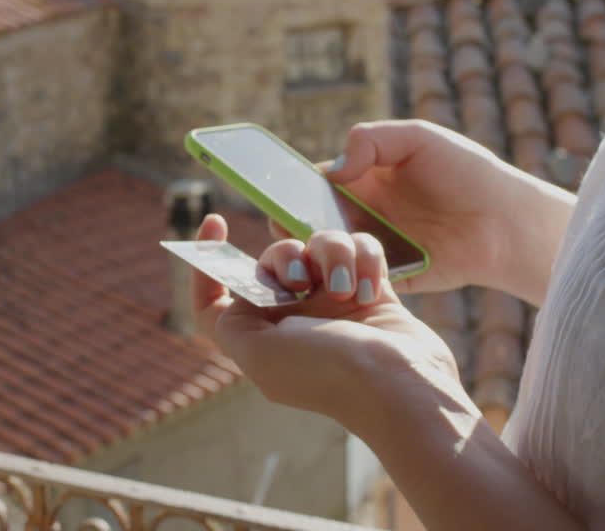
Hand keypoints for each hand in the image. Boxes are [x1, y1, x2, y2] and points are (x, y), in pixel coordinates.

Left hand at [189, 216, 584, 530]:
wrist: (398, 385)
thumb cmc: (324, 372)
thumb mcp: (257, 354)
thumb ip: (229, 321)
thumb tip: (232, 295)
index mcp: (260, 337)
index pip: (217, 297)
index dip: (207, 262)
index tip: (215, 220)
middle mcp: (294, 319)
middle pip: (274, 259)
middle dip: (285, 255)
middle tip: (303, 279)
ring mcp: (334, 303)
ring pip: (319, 246)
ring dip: (331, 254)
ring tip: (344, 288)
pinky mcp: (371, 290)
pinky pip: (360, 248)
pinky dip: (364, 257)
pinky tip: (370, 285)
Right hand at [295, 120, 574, 303]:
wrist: (507, 225)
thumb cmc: (468, 173)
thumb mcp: (420, 138)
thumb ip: (373, 140)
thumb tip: (334, 168)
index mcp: (361, 178)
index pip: (312, 183)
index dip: (290, 188)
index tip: (276, 196)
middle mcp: (359, 213)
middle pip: (308, 220)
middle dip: (291, 226)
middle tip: (288, 231)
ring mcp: (369, 248)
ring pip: (324, 255)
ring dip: (313, 256)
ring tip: (313, 257)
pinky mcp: (384, 280)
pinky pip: (351, 282)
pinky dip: (338, 281)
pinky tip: (332, 278)